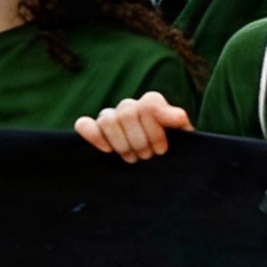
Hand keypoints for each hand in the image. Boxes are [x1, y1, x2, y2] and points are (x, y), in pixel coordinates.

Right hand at [76, 92, 191, 160]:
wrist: (155, 162)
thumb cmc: (171, 150)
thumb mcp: (183, 139)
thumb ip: (180, 124)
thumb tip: (179, 117)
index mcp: (151, 104)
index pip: (149, 106)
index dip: (155, 131)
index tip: (162, 150)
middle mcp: (130, 107)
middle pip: (128, 114)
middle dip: (139, 141)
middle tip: (147, 157)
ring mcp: (110, 116)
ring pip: (108, 120)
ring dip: (121, 144)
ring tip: (132, 159)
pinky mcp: (94, 129)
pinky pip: (84, 124)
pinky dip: (93, 136)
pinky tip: (107, 150)